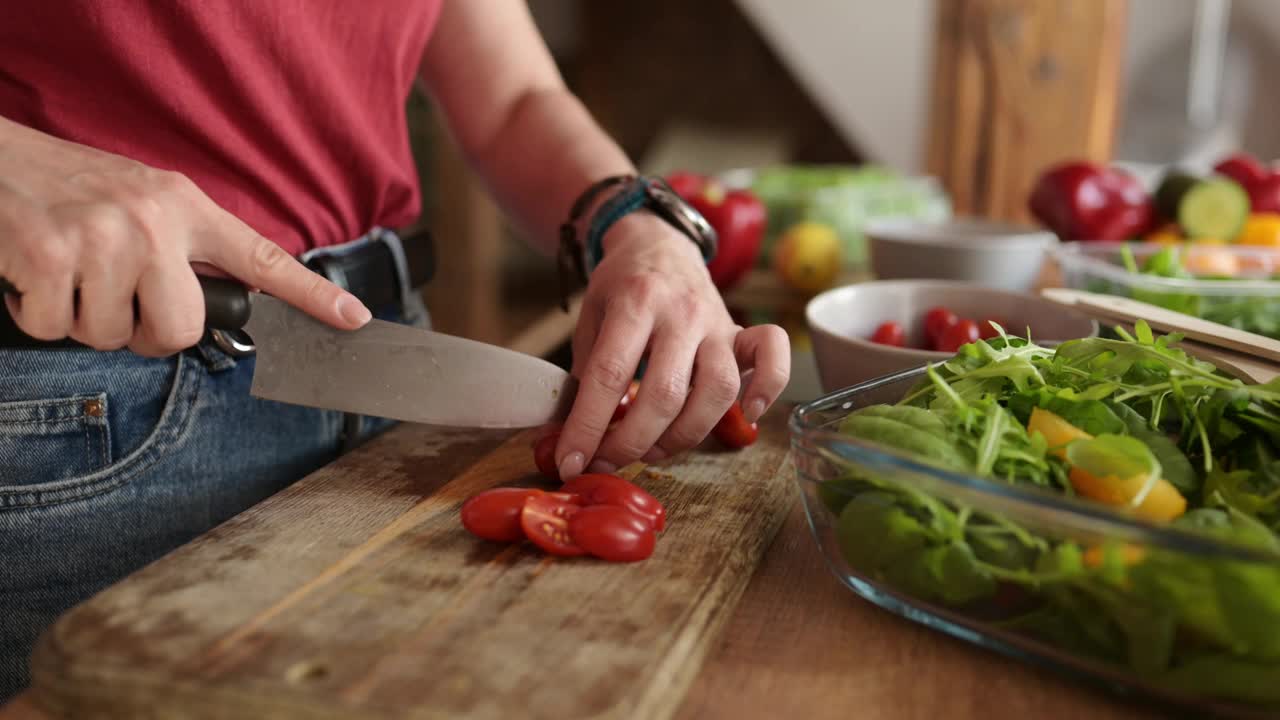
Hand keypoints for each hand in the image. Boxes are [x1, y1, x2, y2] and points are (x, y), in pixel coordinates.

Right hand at [0, 117, 371, 355]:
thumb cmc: (69, 187)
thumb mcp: (142, 200)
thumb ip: (184, 247)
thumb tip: (222, 307)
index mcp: (184, 207)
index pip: (262, 258)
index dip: (311, 295)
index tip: (354, 318)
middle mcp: (152, 221)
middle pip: (180, 331)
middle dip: (144, 335)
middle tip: (116, 303)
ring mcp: (100, 238)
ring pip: (109, 337)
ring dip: (81, 320)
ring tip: (67, 273)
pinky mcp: (47, 256)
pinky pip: (54, 330)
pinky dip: (35, 314)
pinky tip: (31, 274)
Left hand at [555, 212, 789, 477]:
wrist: (659, 243)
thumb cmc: (620, 287)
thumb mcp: (590, 318)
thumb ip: (584, 373)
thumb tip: (570, 438)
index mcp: (635, 301)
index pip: (610, 374)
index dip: (588, 426)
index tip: (571, 462)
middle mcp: (681, 312)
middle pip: (665, 393)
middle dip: (630, 442)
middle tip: (607, 460)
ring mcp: (717, 323)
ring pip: (718, 390)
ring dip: (684, 435)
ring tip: (654, 448)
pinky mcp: (742, 332)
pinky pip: (772, 358)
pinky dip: (767, 390)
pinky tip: (747, 414)